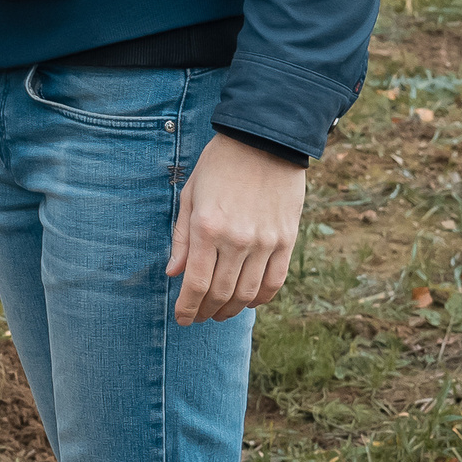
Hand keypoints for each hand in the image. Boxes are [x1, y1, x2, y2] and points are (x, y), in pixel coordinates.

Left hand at [168, 132, 305, 323]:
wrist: (263, 142)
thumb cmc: (219, 165)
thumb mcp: (190, 194)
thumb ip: (182, 237)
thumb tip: (174, 273)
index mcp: (207, 227)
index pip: (196, 283)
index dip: (188, 307)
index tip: (182, 319)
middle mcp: (237, 240)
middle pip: (221, 293)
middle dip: (207, 311)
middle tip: (199, 317)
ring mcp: (265, 243)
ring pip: (248, 293)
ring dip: (231, 309)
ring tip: (219, 313)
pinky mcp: (287, 241)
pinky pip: (274, 282)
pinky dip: (260, 298)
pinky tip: (248, 300)